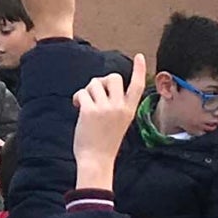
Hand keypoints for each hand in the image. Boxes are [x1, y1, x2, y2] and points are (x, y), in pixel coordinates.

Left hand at [71, 59, 144, 189]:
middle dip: (102, 81)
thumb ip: (116, 105)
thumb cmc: (105, 143)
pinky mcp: (89, 111)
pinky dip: (77, 98)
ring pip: (95, 83)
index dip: (139, 70)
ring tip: (85, 103)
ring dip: (87, 91)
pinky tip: (77, 106)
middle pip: (113, 77)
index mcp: (129, 110)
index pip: (138, 86)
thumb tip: (102, 88)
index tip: (140, 57)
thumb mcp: (120, 123)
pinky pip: (82, 93)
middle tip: (96, 94)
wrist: (96, 160)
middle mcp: (119, 107)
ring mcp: (105, 108)